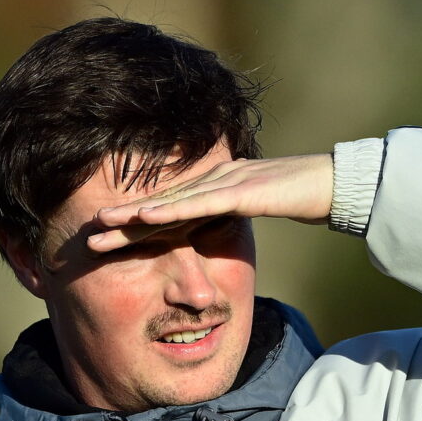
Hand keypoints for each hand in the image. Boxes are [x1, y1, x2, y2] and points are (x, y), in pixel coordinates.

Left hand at [84, 154, 335, 252]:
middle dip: (122, 221)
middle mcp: (213, 181)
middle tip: (87, 234)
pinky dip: (168, 213)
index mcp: (216, 189)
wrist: (334, 183)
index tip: (107, 238)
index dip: (135, 225)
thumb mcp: (260, 210)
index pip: (169, 211)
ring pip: (170, 203)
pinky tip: (142, 218)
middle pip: (161, 205)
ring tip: (101, 224)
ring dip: (133, 215)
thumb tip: (217, 237)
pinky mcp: (239, 192)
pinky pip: (197, 205)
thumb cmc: (302, 196)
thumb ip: (235, 216)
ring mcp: (224, 184)